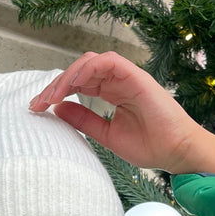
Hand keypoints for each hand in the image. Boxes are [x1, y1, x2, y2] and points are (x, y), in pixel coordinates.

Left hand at [28, 52, 214, 174]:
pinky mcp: (136, 76)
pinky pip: (107, 62)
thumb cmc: (150, 146)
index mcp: (112, 92)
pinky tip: (71, 85)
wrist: (177, 152)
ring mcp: (127, 77)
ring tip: (50, 96)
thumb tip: (56, 108)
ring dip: (67, 76)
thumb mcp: (106, 134)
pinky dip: (86, 69)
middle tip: (37, 103)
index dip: (55, 91)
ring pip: (90, 62)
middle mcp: (118, 81)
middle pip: (79, 70)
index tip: (37, 108)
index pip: (78, 82)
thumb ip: (84, 119)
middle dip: (55, 84)